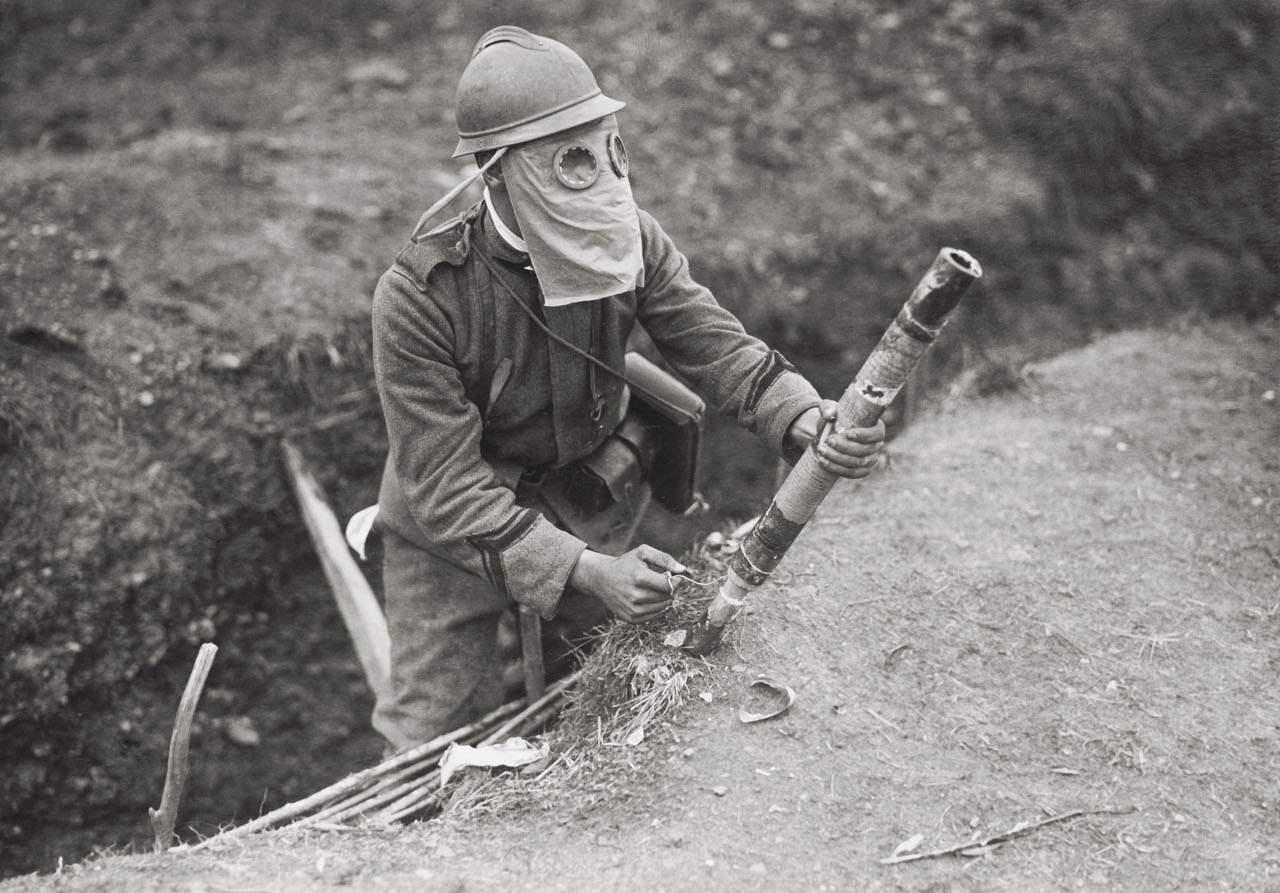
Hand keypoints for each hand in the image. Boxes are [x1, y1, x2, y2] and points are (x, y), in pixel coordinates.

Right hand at [569, 545, 684, 623]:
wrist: (602, 579)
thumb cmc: (626, 564)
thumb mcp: (643, 553)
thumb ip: (665, 559)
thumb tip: (684, 571)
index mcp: (638, 577)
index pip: (668, 585)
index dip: (676, 581)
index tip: (675, 576)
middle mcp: (635, 596)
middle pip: (667, 597)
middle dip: (669, 589)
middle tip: (660, 582)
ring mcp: (632, 609)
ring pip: (663, 607)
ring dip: (664, 598)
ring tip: (654, 589)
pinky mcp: (630, 619)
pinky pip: (655, 616)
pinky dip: (657, 607)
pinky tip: (649, 598)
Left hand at [789, 400, 885, 478]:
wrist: (827, 437)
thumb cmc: (833, 420)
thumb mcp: (829, 409)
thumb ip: (828, 408)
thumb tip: (829, 414)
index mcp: (875, 427)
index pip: (877, 434)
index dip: (864, 435)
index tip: (847, 434)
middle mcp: (876, 445)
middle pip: (866, 450)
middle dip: (845, 447)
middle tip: (828, 441)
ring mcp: (871, 460)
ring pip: (857, 463)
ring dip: (838, 458)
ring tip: (822, 450)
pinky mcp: (861, 471)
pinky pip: (851, 473)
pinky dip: (836, 468)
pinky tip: (823, 461)